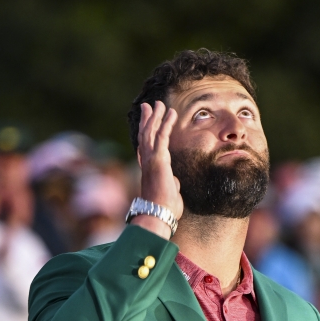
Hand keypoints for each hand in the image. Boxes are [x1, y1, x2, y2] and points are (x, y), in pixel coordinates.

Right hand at [133, 101, 182, 238]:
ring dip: (156, 117)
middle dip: (148, 119)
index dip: (146, 132)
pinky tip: (171, 113)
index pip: (145, 147)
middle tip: (149, 106)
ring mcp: (151, 160)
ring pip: (151, 132)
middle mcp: (147, 162)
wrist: (159, 216)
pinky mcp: (159, 160)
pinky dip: (166, 124)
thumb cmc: (164, 210)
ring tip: (159, 104)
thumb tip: (174, 181)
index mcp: (149, 170)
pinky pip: (162, 137)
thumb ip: (170, 184)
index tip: (147, 122)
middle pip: (145, 135)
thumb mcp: (169, 193)